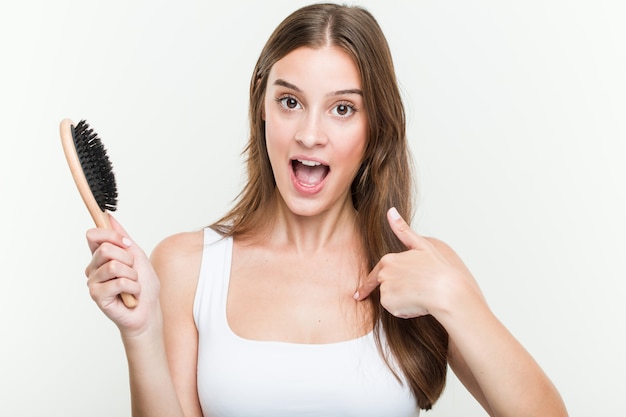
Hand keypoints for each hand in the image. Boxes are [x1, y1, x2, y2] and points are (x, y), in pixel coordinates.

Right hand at [85, 215, 160, 336]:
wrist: (148, 310)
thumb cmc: (144, 286)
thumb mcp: (137, 256)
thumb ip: (122, 237)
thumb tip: (108, 216)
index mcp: (101, 256)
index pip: (94, 235)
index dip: (111, 235)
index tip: (126, 244)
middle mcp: (93, 268)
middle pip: (105, 249)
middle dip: (127, 259)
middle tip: (132, 272)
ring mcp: (93, 282)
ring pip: (113, 266)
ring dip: (132, 275)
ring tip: (133, 285)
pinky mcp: (97, 295)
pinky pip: (119, 282)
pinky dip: (133, 287)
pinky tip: (131, 295)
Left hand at [354, 207, 478, 319]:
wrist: (445, 290)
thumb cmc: (437, 268)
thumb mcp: (421, 245)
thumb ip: (402, 230)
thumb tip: (390, 211)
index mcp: (389, 260)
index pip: (375, 275)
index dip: (367, 286)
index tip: (358, 294)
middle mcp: (383, 275)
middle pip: (386, 289)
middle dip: (398, 293)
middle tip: (417, 290)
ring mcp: (385, 290)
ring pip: (391, 301)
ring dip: (402, 302)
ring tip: (420, 295)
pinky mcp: (389, 304)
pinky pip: (395, 311)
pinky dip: (405, 311)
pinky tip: (418, 304)